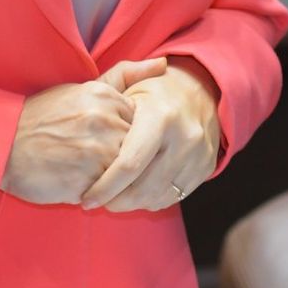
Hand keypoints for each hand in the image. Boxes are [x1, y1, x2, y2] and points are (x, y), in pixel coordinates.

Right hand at [2, 58, 167, 206]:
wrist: (2, 147)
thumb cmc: (43, 119)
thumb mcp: (83, 90)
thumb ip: (124, 77)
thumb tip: (164, 63)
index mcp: (105, 96)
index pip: (141, 123)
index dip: (125, 137)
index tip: (105, 140)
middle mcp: (105, 120)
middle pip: (137, 148)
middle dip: (122, 158)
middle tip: (94, 159)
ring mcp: (97, 152)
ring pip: (127, 172)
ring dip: (114, 177)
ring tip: (87, 171)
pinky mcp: (88, 181)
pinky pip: (111, 194)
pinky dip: (101, 193)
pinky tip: (79, 183)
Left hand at [80, 60, 220, 213]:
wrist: (202, 90)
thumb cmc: (155, 90)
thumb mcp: (130, 83)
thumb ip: (103, 98)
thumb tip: (83, 126)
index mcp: (161, 116)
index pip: (129, 164)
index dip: (105, 187)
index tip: (86, 199)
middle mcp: (184, 137)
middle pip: (143, 188)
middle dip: (116, 201)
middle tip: (98, 202)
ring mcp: (198, 155)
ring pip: (157, 197)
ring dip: (131, 204)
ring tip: (114, 197)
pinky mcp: (205, 168)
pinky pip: (172, 197)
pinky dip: (150, 200)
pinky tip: (136, 191)